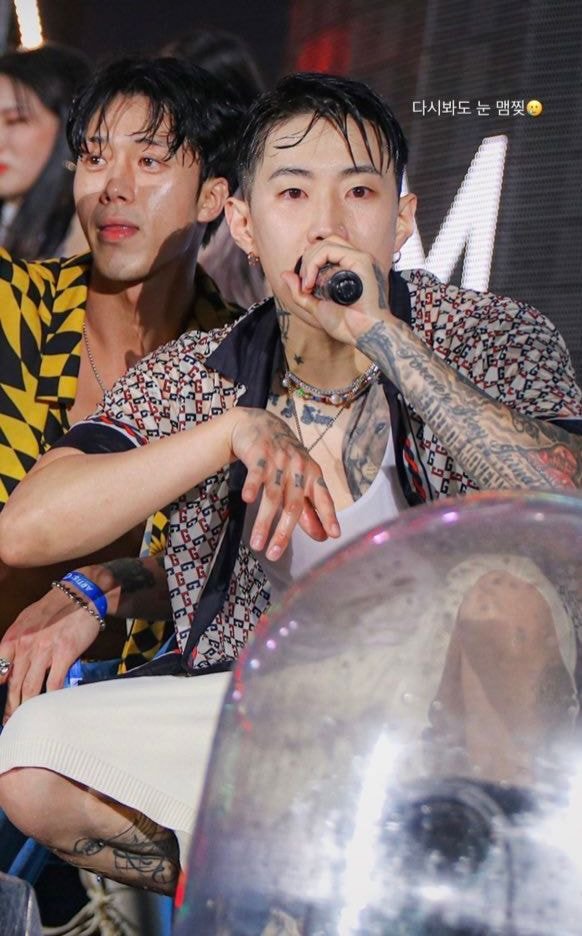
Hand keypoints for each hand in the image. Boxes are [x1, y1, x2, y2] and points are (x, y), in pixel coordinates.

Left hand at [0, 586, 100, 721]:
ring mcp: (45, 651)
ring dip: (27, 707)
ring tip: (26, 720)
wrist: (81, 594)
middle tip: (9, 721)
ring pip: (31, 687)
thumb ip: (16, 641)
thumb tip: (8, 663)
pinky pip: (55, 682)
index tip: (0, 702)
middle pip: (14, 684)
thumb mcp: (26, 619)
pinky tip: (50, 706)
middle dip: (11, 707)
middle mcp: (26, 645)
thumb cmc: (55, 606)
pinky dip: (51, 697)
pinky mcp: (64, 654)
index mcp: (14, 637)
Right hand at [229, 408, 339, 559]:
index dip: (328, 516)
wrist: (259, 424)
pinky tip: (248, 500)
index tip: (333, 535)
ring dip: (264, 522)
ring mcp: (278, 461)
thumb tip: (324, 537)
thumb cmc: (283, 458)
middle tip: (275, 554)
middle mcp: (298, 468)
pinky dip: (252, 486)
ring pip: (272, 496)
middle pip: (292, 505)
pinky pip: (256, 474)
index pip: (322, 498)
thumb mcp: (300, 479)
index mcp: (312, 474)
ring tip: (256, 545)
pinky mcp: (259, 455)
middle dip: (284, 532)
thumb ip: (310, 507)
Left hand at [280, 236, 393, 345]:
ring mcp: (360, 258)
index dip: (310, 259)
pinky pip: (330, 249)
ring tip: (308, 285)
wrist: (364, 334)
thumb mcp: (316, 307)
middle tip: (305, 286)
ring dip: (309, 263)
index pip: (326, 248)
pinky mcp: (361, 260)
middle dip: (306, 261)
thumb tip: (285, 273)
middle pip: (323, 243)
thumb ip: (300, 292)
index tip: (305, 284)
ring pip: (325, 243)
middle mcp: (355, 260)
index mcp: (348, 268)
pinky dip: (314, 263)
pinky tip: (312, 283)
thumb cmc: (347, 324)